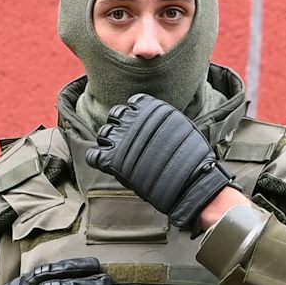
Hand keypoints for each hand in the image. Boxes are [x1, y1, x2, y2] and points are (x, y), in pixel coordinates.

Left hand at [85, 93, 234, 229]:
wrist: (190, 182)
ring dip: (109, 142)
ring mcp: (121, 139)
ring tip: (121, 154)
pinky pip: (93, 156)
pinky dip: (97, 159)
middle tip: (129, 143)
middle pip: (115, 116)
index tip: (139, 127)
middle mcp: (133, 120)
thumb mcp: (181, 126)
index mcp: (151, 108)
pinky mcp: (113, 161)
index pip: (132, 103)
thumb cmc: (192, 157)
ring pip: (103, 133)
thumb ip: (162, 120)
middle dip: (120, 127)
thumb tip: (153, 122)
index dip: (133, 114)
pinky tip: (107, 164)